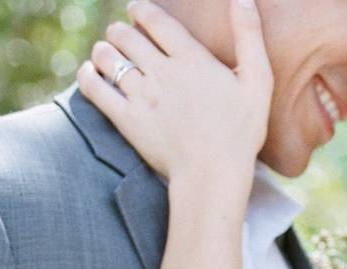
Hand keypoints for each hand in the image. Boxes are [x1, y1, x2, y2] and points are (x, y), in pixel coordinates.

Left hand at [77, 0, 272, 184]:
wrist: (215, 175)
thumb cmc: (242, 131)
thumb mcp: (258, 82)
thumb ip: (250, 37)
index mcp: (192, 59)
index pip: (154, 19)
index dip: (140, 10)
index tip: (137, 12)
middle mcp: (163, 72)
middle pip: (125, 34)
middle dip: (121, 31)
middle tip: (124, 38)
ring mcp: (142, 96)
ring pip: (107, 57)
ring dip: (104, 50)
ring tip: (109, 55)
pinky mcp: (126, 120)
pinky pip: (94, 87)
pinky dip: (88, 75)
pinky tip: (92, 74)